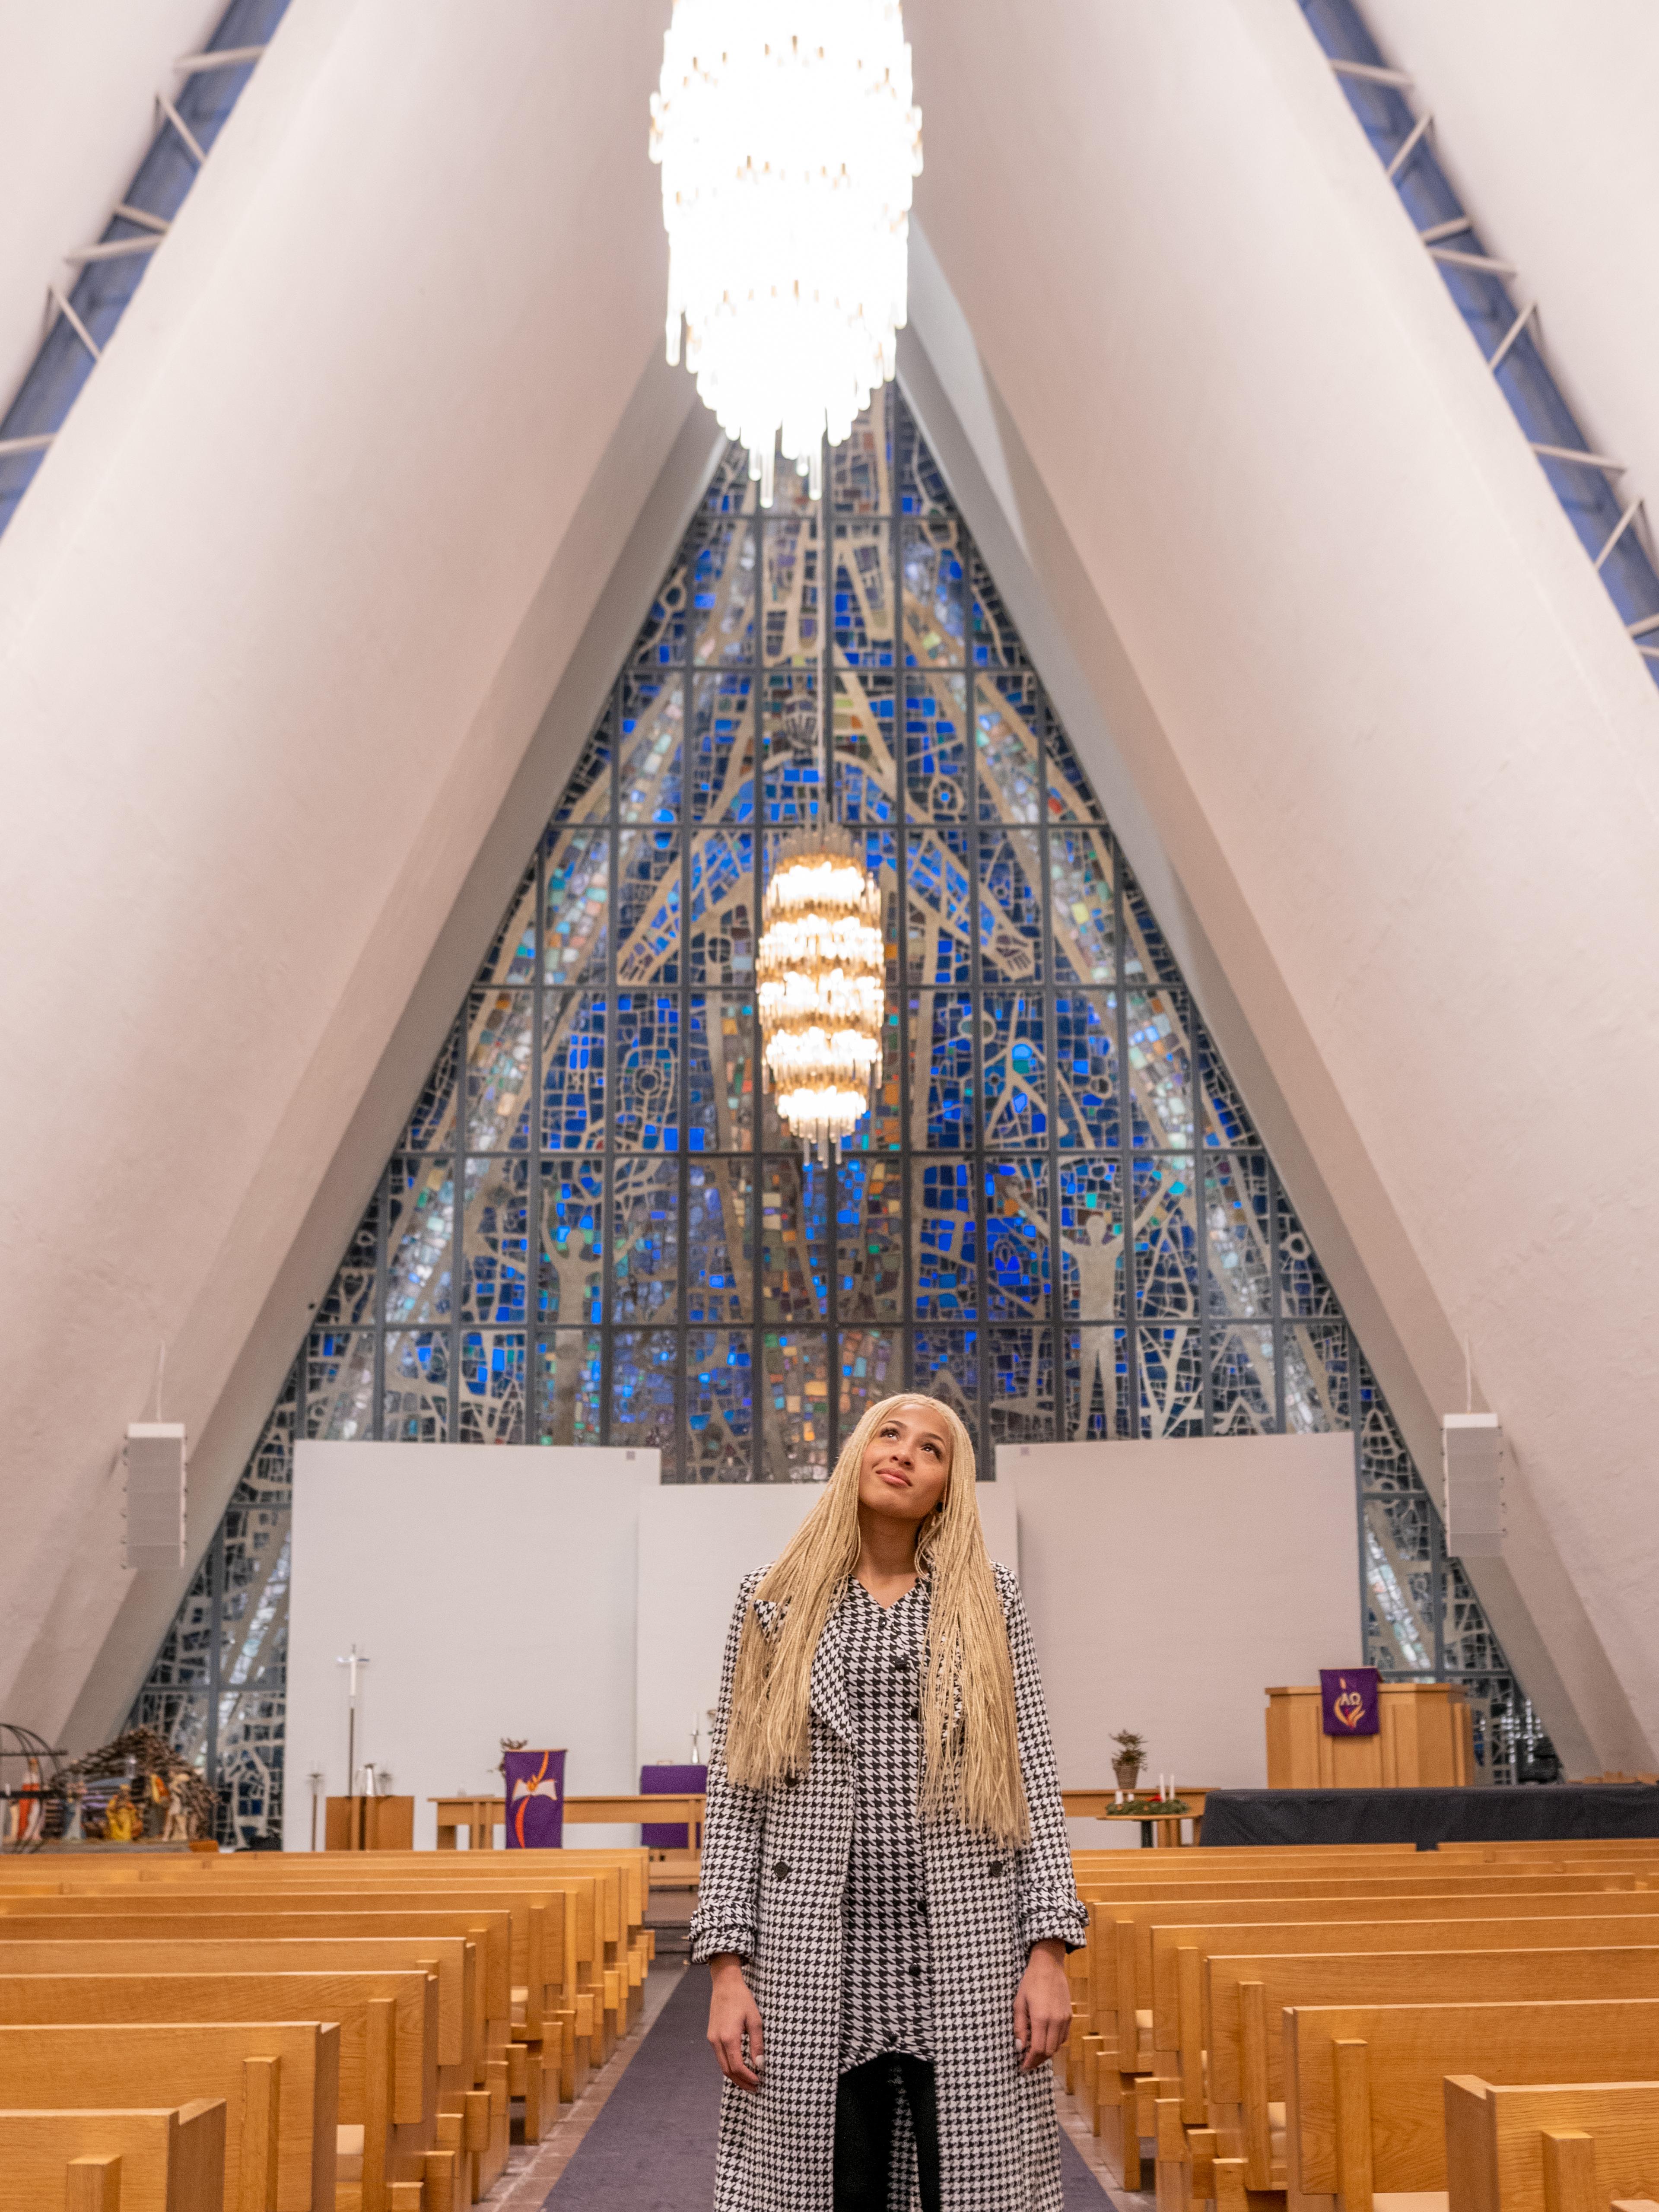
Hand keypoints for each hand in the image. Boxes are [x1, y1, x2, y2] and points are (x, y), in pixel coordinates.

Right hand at [707, 1953, 762, 2089]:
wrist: (725, 1984)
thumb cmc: (742, 1999)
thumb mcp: (755, 2020)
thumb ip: (757, 2044)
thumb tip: (760, 2065)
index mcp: (728, 2037)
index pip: (737, 2066)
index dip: (747, 2077)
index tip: (759, 2082)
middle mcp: (717, 2041)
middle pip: (727, 2071)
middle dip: (741, 2082)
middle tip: (755, 2088)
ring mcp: (712, 2039)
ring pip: (722, 2065)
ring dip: (735, 2076)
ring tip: (749, 2081)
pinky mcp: (711, 2036)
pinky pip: (720, 2057)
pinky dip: (729, 2066)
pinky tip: (739, 2067)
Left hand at [1013, 1939, 1070, 2073]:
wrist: (1049, 1966)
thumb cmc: (1030, 1982)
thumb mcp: (1019, 2003)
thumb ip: (1019, 2027)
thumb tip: (1019, 2047)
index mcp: (1041, 2018)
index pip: (1038, 2050)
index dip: (1030, 2061)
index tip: (1023, 2066)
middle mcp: (1056, 2021)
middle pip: (1048, 2052)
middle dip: (1037, 2061)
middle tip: (1027, 2062)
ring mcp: (1065, 2019)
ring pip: (1057, 2046)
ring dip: (1046, 2054)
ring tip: (1035, 2054)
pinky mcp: (1069, 2016)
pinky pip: (1063, 2037)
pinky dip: (1054, 2044)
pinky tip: (1046, 2042)